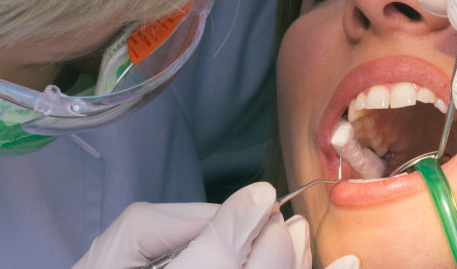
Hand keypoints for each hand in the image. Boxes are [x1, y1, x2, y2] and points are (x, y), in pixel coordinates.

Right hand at [74, 182, 328, 268]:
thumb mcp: (110, 256)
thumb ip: (154, 226)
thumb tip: (221, 211)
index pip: (218, 255)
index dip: (243, 219)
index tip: (258, 196)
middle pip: (264, 267)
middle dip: (273, 236)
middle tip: (268, 217)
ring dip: (298, 256)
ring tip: (296, 233)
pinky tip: (346, 263)